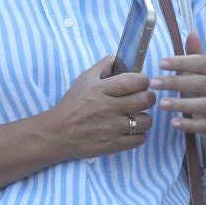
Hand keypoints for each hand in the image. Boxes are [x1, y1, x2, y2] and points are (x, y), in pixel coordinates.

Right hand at [42, 56, 156, 159]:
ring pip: (146, 121)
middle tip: (141, 99)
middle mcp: (109, 108)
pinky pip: (140, 139)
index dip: (143, 81)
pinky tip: (130, 130)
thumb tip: (122, 59)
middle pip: (146, 100)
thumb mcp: (84, 79)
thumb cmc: (73, 104)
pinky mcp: (114, 145)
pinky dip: (138, 134)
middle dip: (147, 97)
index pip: (135, 81)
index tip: (140, 84)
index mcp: (103, 89)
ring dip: (143, 117)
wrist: (57, 133)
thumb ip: (104, 65)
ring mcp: (112, 128)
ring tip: (135, 116)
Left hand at [151, 32, 205, 141]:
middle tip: (154, 83)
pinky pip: (203, 125)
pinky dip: (188, 124)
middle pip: (198, 83)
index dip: (181, 62)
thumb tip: (191, 33)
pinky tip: (173, 123)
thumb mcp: (202, 72)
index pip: (200, 62)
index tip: (161, 63)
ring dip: (180, 104)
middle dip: (175, 82)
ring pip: (201, 104)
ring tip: (161, 104)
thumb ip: (195, 54)